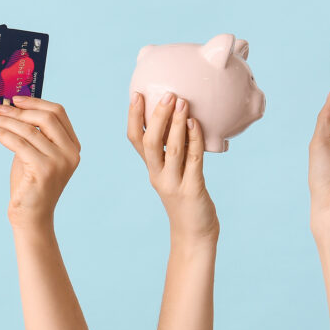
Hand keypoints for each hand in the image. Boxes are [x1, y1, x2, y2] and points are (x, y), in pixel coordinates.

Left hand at [0, 97, 80, 229]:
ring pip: (28, 130)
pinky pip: (18, 143)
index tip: (15, 99)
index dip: (35, 102)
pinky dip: (1, 134)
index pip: (58, 113)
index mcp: (73, 146)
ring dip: (5, 121)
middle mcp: (70, 153)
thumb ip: (30, 131)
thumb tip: (9, 106)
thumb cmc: (30, 183)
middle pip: (46, 117)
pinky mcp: (44, 170)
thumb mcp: (34, 152)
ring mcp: (59, 162)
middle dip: (19, 111)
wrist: (31, 216)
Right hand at [128, 93, 217, 242]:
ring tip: (182, 102)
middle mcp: (158, 175)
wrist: (195, 234)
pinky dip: (193, 140)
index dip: (133, 117)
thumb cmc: (188, 200)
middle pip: (149, 142)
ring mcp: (174, 183)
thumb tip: (183, 120)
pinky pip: (193, 160)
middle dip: (156, 116)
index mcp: (152, 169)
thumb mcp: (175, 174)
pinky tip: (196, 124)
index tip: (136, 94)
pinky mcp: (192, 189)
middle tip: (167, 95)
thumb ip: (175, 152)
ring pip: (170, 149)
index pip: (135, 140)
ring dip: (176, 124)